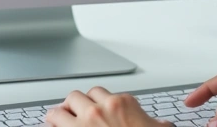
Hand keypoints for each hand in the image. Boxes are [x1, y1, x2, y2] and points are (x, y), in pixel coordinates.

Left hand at [45, 87, 172, 126]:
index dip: (97, 102)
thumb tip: (159, 124)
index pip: (101, 93)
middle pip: (77, 96)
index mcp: (122, 103)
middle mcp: (100, 110)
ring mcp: (83, 124)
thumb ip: (155, 122)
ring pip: (59, 111)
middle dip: (75, 105)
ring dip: (58, 116)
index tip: (96, 109)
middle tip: (75, 113)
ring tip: (57, 120)